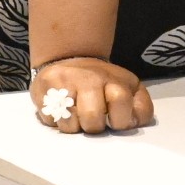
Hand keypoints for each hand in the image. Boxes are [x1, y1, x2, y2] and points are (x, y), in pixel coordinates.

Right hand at [32, 56, 153, 133]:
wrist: (69, 58)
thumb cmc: (102, 83)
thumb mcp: (129, 88)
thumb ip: (141, 107)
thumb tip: (135, 123)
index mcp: (114, 79)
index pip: (121, 103)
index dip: (121, 120)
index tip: (116, 120)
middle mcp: (88, 78)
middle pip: (92, 119)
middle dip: (95, 127)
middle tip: (94, 119)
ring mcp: (64, 83)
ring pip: (70, 125)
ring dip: (75, 127)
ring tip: (77, 115)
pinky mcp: (42, 90)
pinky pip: (51, 122)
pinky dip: (57, 122)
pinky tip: (62, 110)